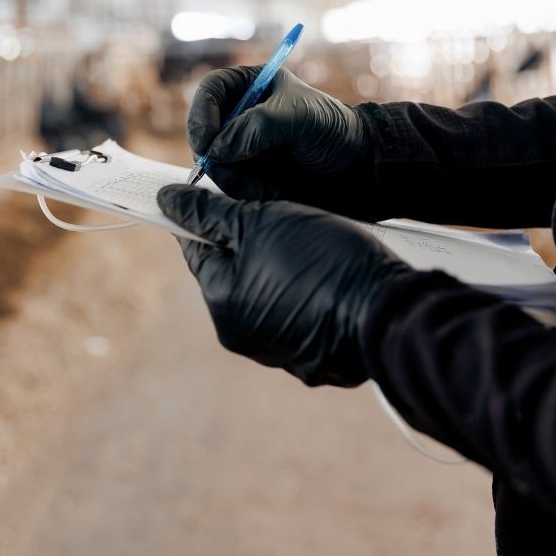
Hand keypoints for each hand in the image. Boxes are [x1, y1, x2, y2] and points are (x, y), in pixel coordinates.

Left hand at [158, 184, 411, 385]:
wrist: (389, 312)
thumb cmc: (322, 260)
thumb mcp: (262, 221)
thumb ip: (209, 212)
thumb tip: (166, 200)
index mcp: (221, 302)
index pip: (197, 250)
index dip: (207, 218)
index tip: (220, 197)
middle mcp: (240, 335)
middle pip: (231, 274)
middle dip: (247, 244)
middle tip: (277, 215)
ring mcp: (277, 352)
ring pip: (264, 295)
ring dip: (276, 268)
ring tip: (308, 244)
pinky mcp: (311, 358)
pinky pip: (296, 316)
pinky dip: (303, 294)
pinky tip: (325, 275)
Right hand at [189, 66, 374, 218]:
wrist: (357, 169)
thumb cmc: (333, 130)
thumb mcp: (298, 117)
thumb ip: (256, 128)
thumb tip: (217, 150)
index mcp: (251, 86)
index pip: (211, 91)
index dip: (202, 114)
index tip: (206, 142)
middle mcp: (240, 116)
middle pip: (203, 131)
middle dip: (212, 154)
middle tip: (224, 169)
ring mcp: (241, 147)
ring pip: (213, 163)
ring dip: (231, 178)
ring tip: (263, 186)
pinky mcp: (247, 175)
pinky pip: (229, 185)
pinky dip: (244, 191)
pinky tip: (270, 192)